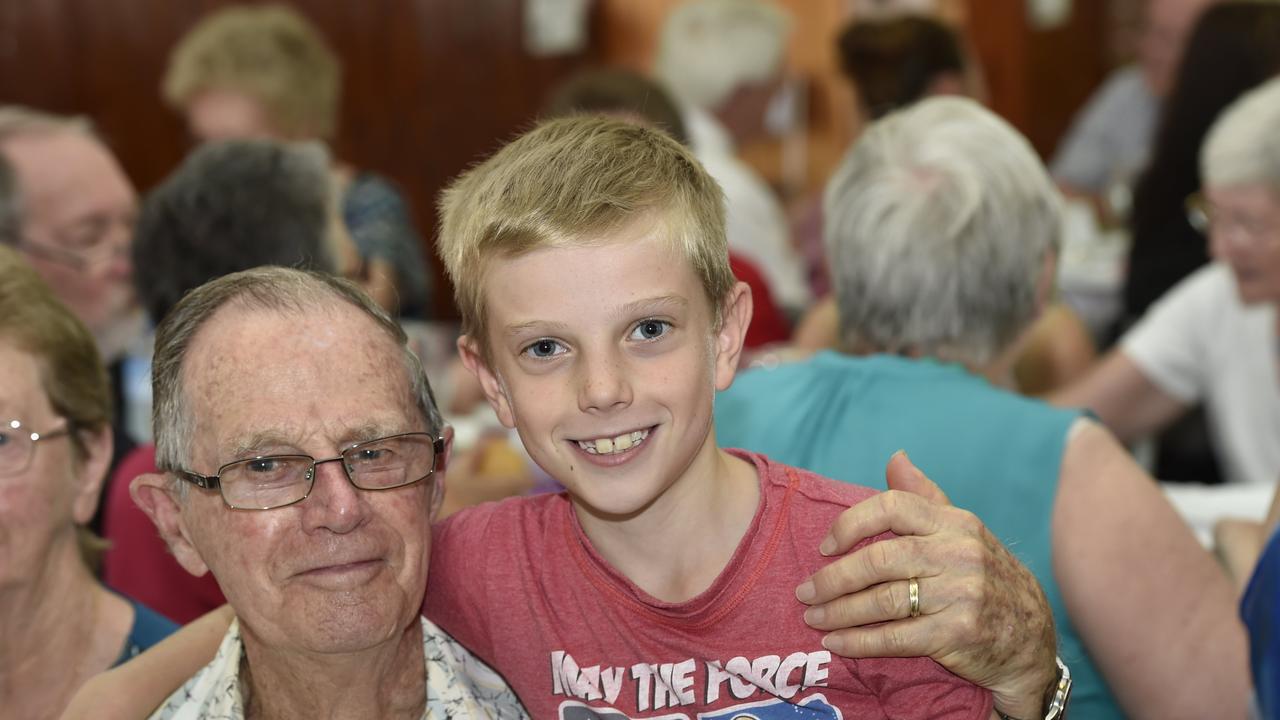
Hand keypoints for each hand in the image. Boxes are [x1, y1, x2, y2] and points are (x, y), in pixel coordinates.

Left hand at [795, 452, 1056, 717]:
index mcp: (954, 523)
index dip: (850, 524)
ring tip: (813, 618)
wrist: (1031, 639)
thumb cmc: (986, 578)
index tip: (824, 546)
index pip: (892, 508)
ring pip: (882, 600)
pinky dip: (860, 641)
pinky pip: (896, 637)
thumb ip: (925, 497)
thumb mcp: (962, 532)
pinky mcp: (959, 633)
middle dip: (833, 578)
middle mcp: (959, 553)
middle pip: (879, 559)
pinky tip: (837, 643)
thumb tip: (894, 458)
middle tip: (805, 591)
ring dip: (839, 612)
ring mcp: (961, 594)